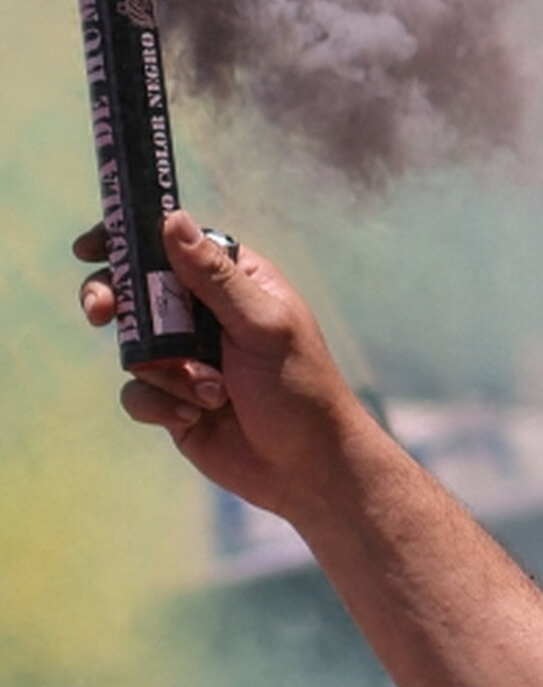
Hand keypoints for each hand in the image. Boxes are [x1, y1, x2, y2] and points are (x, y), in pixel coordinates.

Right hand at [73, 211, 369, 522]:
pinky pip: (136, 394)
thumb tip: (171, 219)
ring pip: (133, 349)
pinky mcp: (173, 400)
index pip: (174, 245)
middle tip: (101, 312)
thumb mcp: (262, 325)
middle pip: (136, 292)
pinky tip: (198, 418)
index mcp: (236, 284)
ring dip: (166, 374)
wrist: (307, 467)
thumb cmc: (300, 388)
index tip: (91, 248)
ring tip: (213, 394)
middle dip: (115, 302)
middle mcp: (207, 317)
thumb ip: (213, 277)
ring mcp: (187, 359)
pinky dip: (161, 406)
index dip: (129, 240)